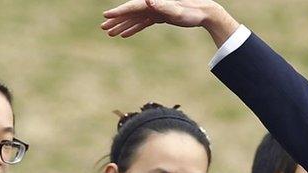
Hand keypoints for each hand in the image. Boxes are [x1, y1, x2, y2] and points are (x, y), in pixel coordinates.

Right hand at [102, 0, 238, 46]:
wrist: (203, 12)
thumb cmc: (191, 12)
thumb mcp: (177, 11)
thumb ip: (162, 6)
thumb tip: (148, 0)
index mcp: (153, 2)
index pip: (131, 7)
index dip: (117, 12)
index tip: (105, 16)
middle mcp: (152, 5)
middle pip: (130, 12)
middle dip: (116, 20)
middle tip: (103, 28)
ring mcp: (155, 10)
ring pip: (134, 18)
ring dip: (122, 25)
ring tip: (110, 33)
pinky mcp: (159, 16)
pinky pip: (142, 23)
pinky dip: (134, 28)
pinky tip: (125, 34)